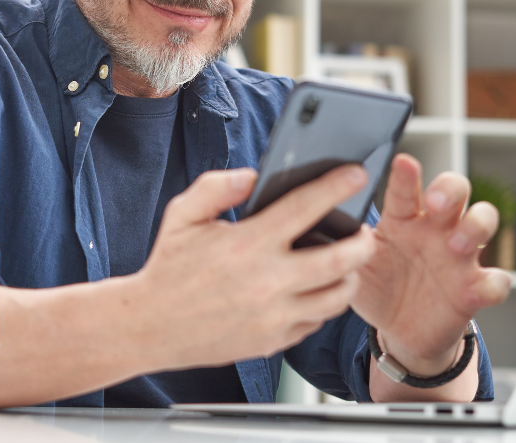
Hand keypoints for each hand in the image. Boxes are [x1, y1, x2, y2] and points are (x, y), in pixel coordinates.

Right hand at [130, 165, 376, 370]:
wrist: (151, 326)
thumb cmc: (168, 268)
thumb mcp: (182, 216)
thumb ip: (216, 188)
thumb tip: (252, 176)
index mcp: (247, 244)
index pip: (304, 209)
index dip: (335, 187)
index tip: (354, 175)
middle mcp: (266, 281)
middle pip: (340, 260)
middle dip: (363, 241)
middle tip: (364, 231)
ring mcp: (273, 315)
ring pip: (336, 296)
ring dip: (350, 276)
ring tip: (346, 263)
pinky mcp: (273, 340)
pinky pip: (315, 321)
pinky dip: (323, 303)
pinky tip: (316, 289)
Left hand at [352, 154, 511, 376]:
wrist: (398, 330)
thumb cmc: (376, 286)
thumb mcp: (355, 266)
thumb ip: (346, 244)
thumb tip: (327, 220)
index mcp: (402, 219)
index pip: (405, 190)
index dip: (406, 176)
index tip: (402, 162)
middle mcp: (435, 229)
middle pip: (455, 190)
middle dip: (450, 189)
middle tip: (434, 203)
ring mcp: (459, 256)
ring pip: (483, 222)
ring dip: (475, 227)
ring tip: (457, 244)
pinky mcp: (475, 288)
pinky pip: (497, 280)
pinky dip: (493, 283)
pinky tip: (476, 289)